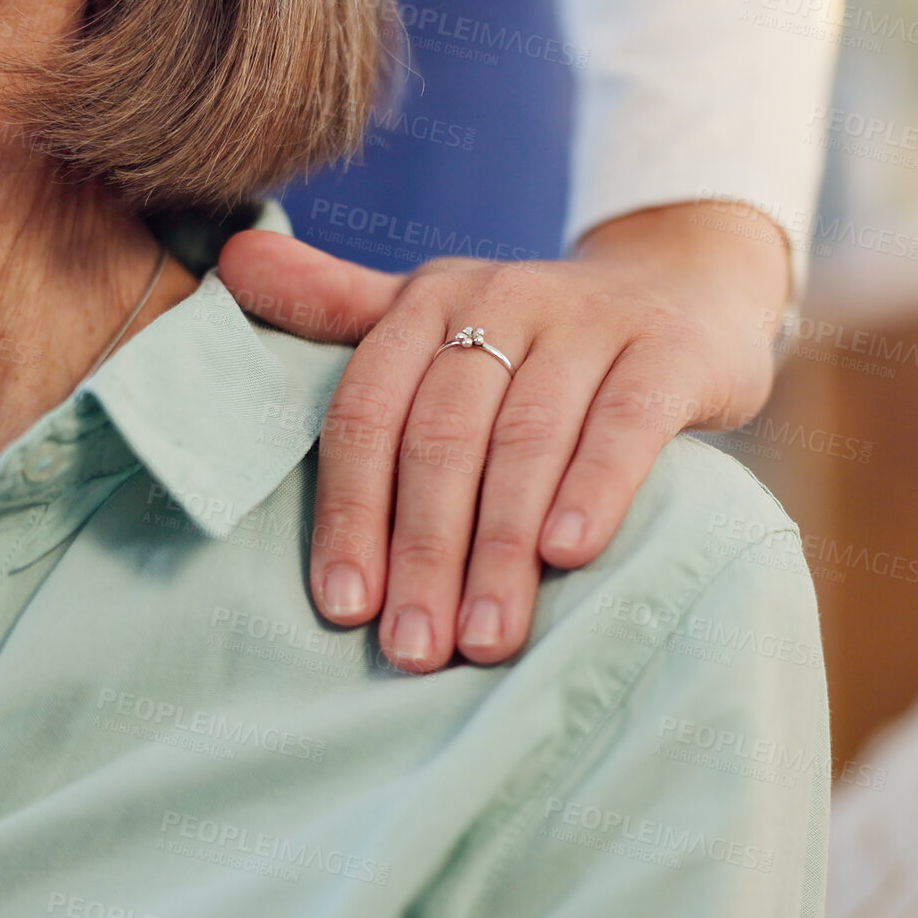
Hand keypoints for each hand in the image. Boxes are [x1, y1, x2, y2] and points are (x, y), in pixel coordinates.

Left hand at [217, 201, 791, 672]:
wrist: (686, 289)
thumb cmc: (537, 339)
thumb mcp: (439, 315)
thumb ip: (339, 307)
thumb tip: (231, 265)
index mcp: (429, 300)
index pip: (369, 412)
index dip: (351, 513)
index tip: (344, 609)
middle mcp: (503, 297)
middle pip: (443, 436)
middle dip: (423, 552)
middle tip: (415, 652)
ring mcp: (589, 321)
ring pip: (527, 440)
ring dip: (498, 547)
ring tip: (484, 639)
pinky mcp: (669, 350)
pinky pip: (625, 422)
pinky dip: (594, 488)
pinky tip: (568, 554)